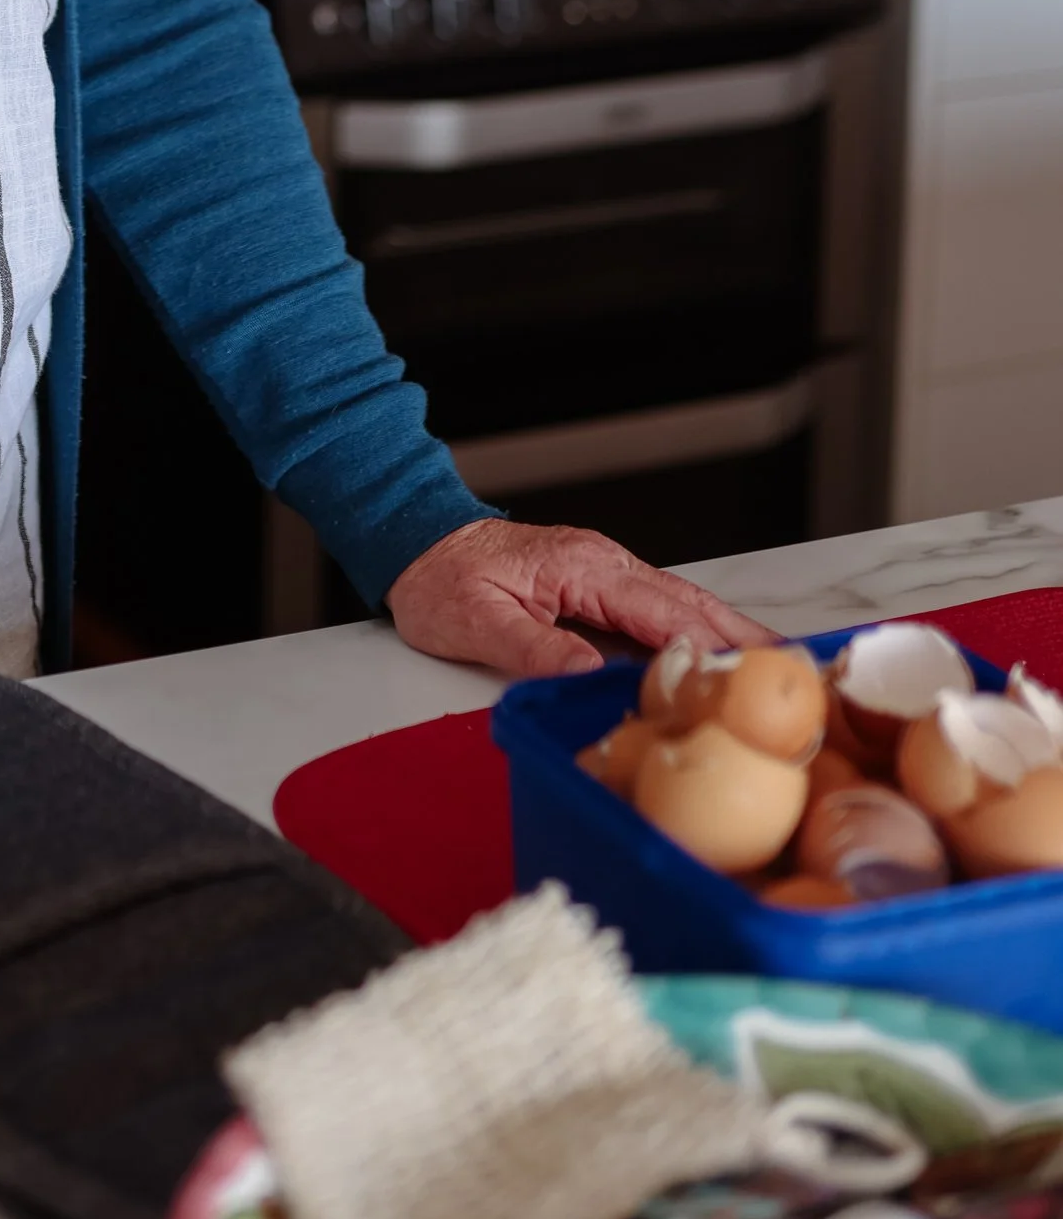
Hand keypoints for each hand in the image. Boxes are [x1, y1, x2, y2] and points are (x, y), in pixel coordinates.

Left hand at [386, 517, 775, 679]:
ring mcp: (606, 573)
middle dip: (746, 636)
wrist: (418, 543)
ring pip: (682, 605)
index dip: (718, 641)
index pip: (664, 610)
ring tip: (779, 672)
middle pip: (691, 603)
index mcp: (585, 568)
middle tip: (801, 672)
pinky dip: (699, 632)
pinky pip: (660, 611)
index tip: (765, 667)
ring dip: (730, 635)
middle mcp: (606, 565)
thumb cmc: (442, 581)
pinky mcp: (599, 587)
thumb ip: (535, 648)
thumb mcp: (477, 623)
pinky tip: (721, 661)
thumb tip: (592, 674)